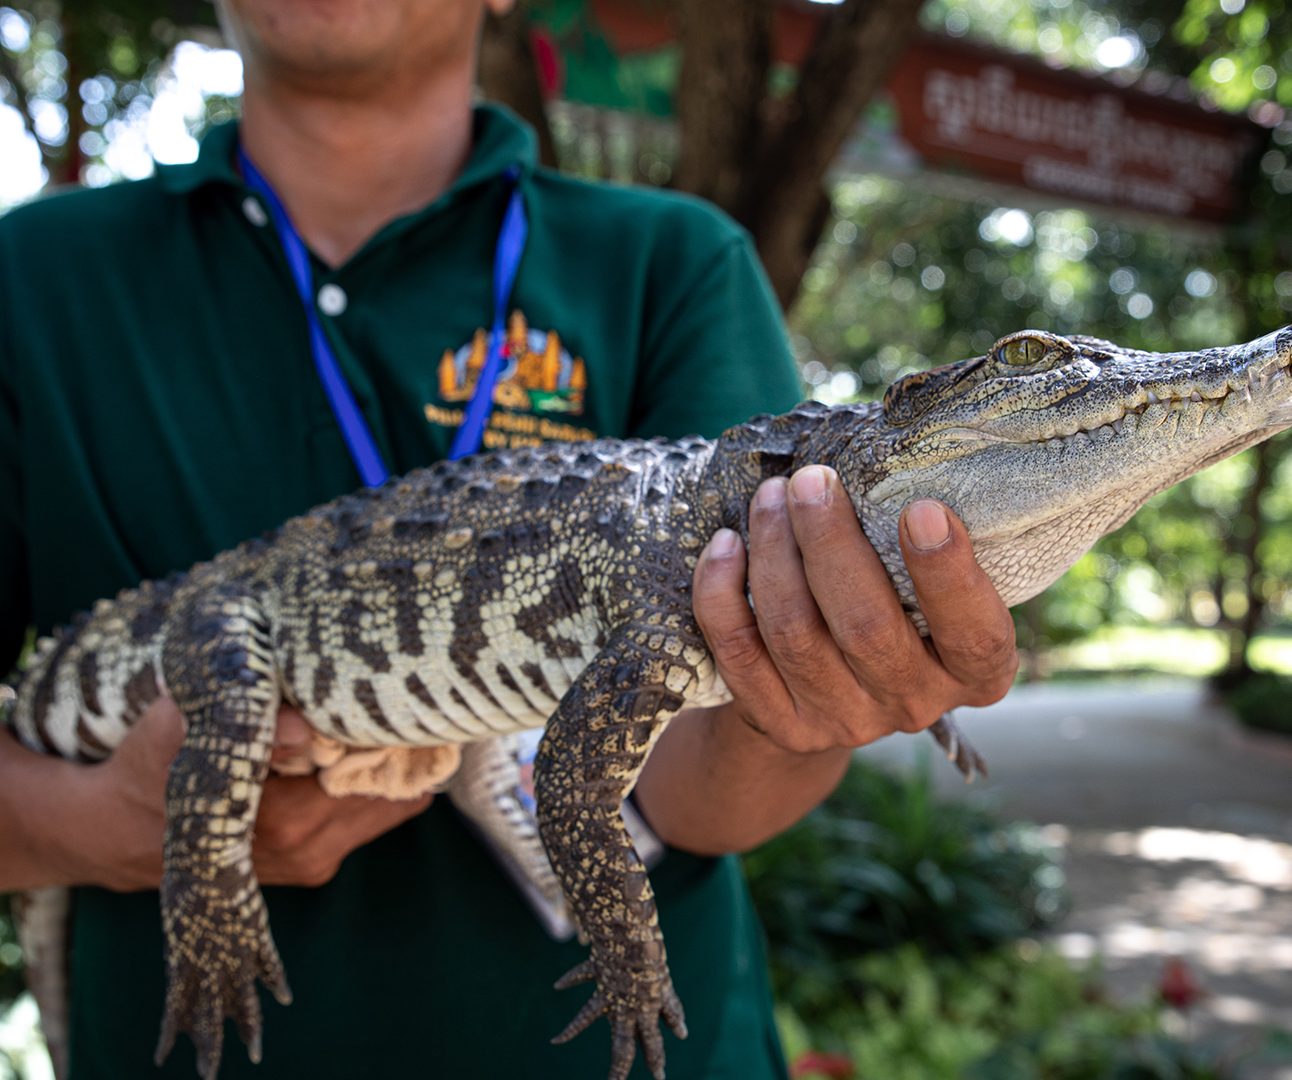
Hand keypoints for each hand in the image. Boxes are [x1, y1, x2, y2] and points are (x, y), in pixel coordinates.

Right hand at [87, 699, 430, 890]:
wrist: (118, 828)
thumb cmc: (149, 763)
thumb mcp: (177, 728)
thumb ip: (240, 720)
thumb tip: (301, 723)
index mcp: (285, 821)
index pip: (380, 771)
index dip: (389, 731)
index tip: (388, 696)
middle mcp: (308, 850)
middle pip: (397, 790)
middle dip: (395, 748)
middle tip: (383, 702)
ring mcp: (315, 863)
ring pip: (390, 805)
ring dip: (383, 767)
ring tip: (364, 723)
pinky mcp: (314, 866)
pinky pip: (367, 817)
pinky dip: (364, 785)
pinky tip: (344, 753)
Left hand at [691, 465, 1016, 756]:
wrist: (834, 695)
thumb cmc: (898, 607)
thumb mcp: (933, 589)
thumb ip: (926, 545)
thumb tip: (894, 454)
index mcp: (973, 671)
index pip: (975, 635)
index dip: (948, 575)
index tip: (921, 507)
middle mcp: (914, 703)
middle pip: (867, 628)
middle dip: (831, 543)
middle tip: (811, 479)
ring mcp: (845, 720)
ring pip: (796, 635)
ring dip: (775, 554)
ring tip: (770, 496)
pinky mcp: (783, 725)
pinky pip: (739, 655)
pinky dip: (722, 594)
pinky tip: (725, 545)